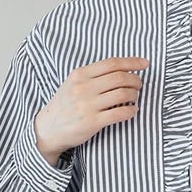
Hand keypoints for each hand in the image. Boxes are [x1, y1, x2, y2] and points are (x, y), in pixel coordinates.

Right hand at [33, 56, 148, 163]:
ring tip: (134, 98)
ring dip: (134, 95)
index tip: (144, 64)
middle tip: (139, 85)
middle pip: (120, 77)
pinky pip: (120, 113)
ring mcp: (87, 105)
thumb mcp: (73, 84)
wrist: (48, 129)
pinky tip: (132, 111)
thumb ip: (93, 76)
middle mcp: (83, 87)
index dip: (132, 62)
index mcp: (80, 74)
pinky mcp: (92, 122)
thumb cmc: (65, 105)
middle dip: (135, 80)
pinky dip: (131, 111)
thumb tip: (123, 70)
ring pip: (123, 94)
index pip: (112, 63)